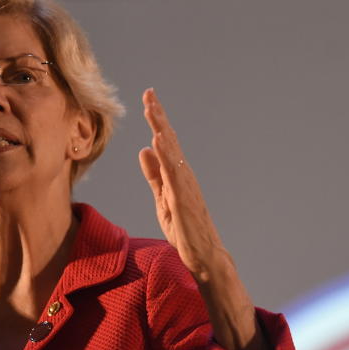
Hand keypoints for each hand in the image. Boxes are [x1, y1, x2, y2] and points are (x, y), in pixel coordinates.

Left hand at [138, 87, 224, 282]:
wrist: (203, 256)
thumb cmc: (186, 231)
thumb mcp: (163, 199)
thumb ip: (154, 176)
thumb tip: (144, 150)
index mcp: (177, 175)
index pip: (165, 143)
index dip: (156, 121)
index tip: (147, 100)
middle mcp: (184, 176)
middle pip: (169, 141)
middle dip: (159, 116)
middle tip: (149, 93)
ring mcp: (185, 186)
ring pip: (172, 152)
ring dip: (161, 129)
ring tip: (151, 109)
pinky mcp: (184, 199)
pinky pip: (174, 173)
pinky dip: (166, 155)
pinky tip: (158, 140)